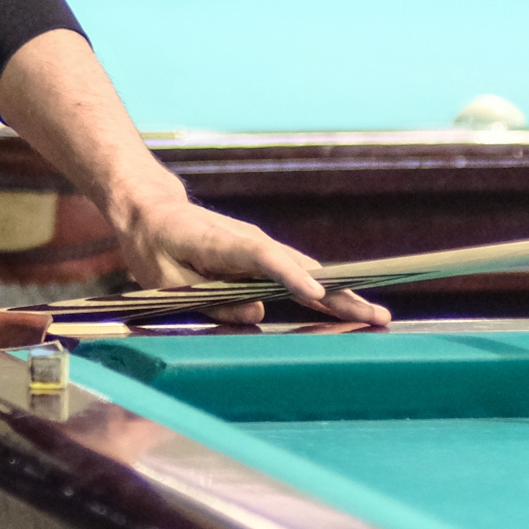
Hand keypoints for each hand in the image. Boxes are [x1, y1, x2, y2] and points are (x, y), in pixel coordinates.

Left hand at [113, 187, 388, 326]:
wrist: (152, 211)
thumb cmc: (154, 247)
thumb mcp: (168, 281)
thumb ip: (210, 300)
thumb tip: (257, 315)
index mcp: (221, 243)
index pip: (263, 259)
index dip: (291, 276)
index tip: (318, 293)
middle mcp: (250, 241)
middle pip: (300, 267)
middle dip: (338, 293)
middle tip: (376, 315)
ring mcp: (260, 247)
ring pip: (307, 271)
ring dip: (341, 294)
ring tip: (376, 317)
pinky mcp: (263, 257)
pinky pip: (298, 275)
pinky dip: (324, 291)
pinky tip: (349, 309)